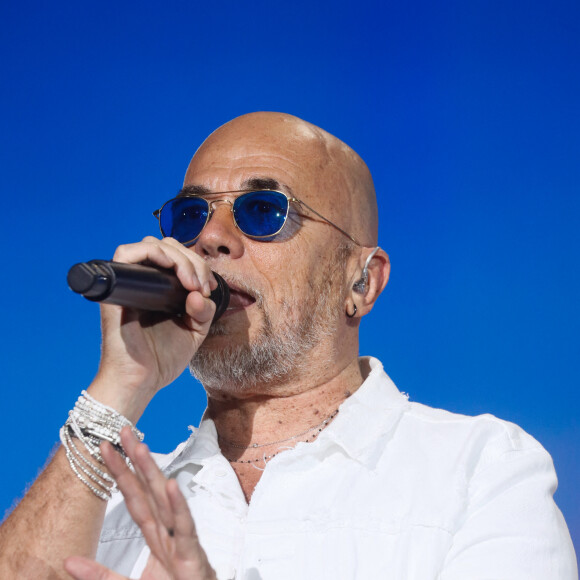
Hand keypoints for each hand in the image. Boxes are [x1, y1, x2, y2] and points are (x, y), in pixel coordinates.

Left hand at [64, 428, 216, 579]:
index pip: (134, 498)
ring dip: (152, 473)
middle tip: (123, 430)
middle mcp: (167, 532)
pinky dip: (179, 507)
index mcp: (155, 536)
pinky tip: (171, 485)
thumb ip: (100, 576)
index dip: (120, 472)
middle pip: (149, 489)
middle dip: (136, 459)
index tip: (106, 448)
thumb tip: (67, 562)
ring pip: (164, 501)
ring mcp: (181, 541)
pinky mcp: (192, 556)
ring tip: (141, 447)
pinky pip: (185, 528)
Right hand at [89, 237, 216, 420]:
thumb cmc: (162, 358)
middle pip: (166, 246)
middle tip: (202, 286)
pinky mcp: (116, 289)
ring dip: (178, 258)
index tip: (208, 287)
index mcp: (159, 288)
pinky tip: (173, 271)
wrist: (141, 381)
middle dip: (192, 261)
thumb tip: (198, 292)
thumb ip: (204, 310)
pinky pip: (125, 254)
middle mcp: (142, 281)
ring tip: (192, 283)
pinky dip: (152, 253)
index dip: (197, 263)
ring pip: (150, 245)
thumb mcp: (195, 331)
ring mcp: (128, 283)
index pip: (176, 256)